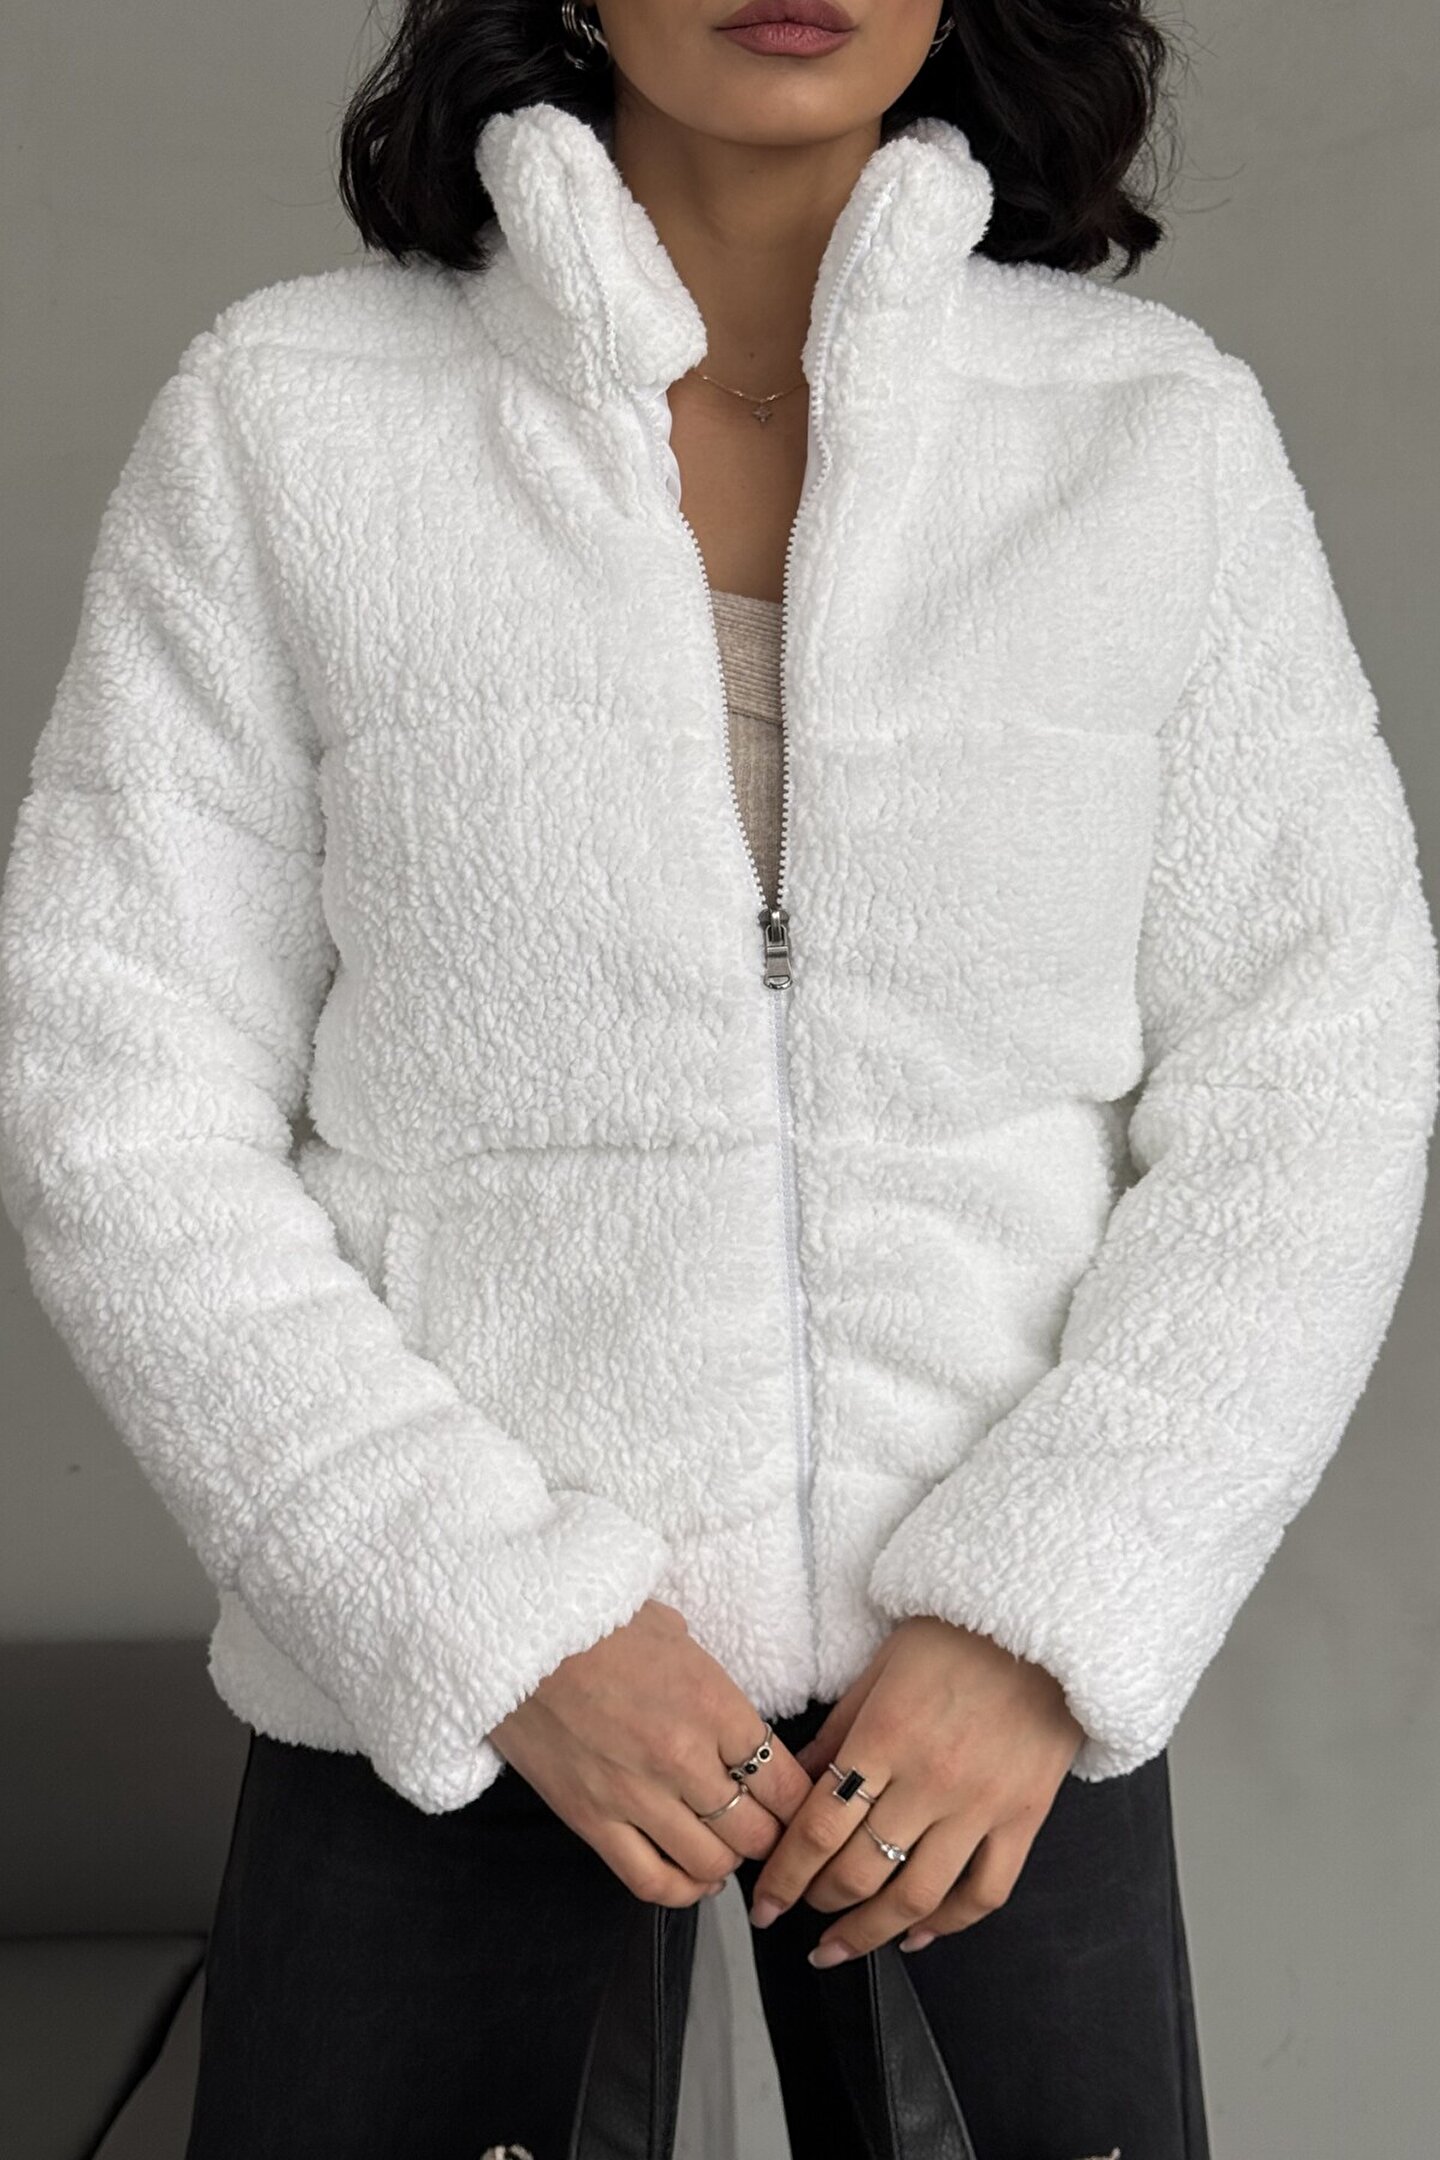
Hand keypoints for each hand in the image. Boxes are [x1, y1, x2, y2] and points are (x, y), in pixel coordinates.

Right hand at [488, 1598, 811, 1905]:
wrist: (519, 1636)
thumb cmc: (599, 1624)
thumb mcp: (675, 1636)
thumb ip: (713, 1686)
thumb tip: (736, 1722)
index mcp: (713, 1704)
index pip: (784, 1783)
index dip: (798, 1804)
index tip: (796, 1806)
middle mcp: (683, 1757)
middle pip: (755, 1832)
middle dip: (769, 1838)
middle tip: (765, 1830)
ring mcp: (636, 1795)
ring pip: (710, 1864)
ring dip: (727, 1864)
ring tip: (726, 1848)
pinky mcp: (592, 1820)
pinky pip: (651, 1881)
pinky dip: (681, 1891)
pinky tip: (693, 1879)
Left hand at [747, 1616, 1084, 1962]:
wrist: (1044, 1627)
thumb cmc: (955, 1637)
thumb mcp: (879, 1670)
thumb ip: (836, 1733)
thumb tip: (792, 1785)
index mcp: (886, 1736)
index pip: (819, 1827)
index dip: (784, 1875)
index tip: (765, 1902)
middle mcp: (931, 1780)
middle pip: (860, 1869)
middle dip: (817, 1901)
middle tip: (796, 1913)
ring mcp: (982, 1805)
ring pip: (916, 1896)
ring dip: (870, 1932)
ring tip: (840, 1947)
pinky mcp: (1025, 1818)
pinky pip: (984, 1892)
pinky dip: (947, 1924)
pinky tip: (915, 1934)